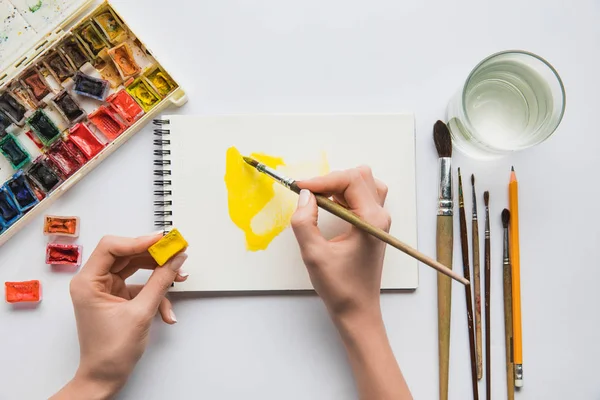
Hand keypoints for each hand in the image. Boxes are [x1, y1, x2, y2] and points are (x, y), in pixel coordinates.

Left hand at [51, 234, 187, 399]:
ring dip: (158, 272)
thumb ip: (160, 282)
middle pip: (127, 254)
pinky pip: (140, 285)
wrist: (105, 377)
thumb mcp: (141, 313)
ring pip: (135, 268)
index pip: (112, 247)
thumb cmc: (110, 351)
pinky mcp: (118, 297)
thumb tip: (175, 259)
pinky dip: (156, 293)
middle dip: (153, 255)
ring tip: (178, 274)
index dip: (139, 240)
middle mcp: (95, 281)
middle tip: (176, 251)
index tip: (163, 240)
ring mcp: (107, 289)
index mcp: (88, 282)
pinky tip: (167, 310)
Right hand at [292, 167, 411, 398]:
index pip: (350, 180)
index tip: (299, 187)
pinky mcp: (374, 225)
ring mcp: (380, 220)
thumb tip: (305, 195)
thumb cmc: (339, 287)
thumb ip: (305, 222)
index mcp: (371, 220)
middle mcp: (380, 215)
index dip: (322, 180)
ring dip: (340, 185)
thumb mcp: (314, 255)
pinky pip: (363, 196)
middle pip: (360, 176)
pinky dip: (345, 194)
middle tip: (308, 193)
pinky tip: (330, 207)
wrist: (358, 310)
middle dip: (331, 179)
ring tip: (320, 199)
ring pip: (364, 183)